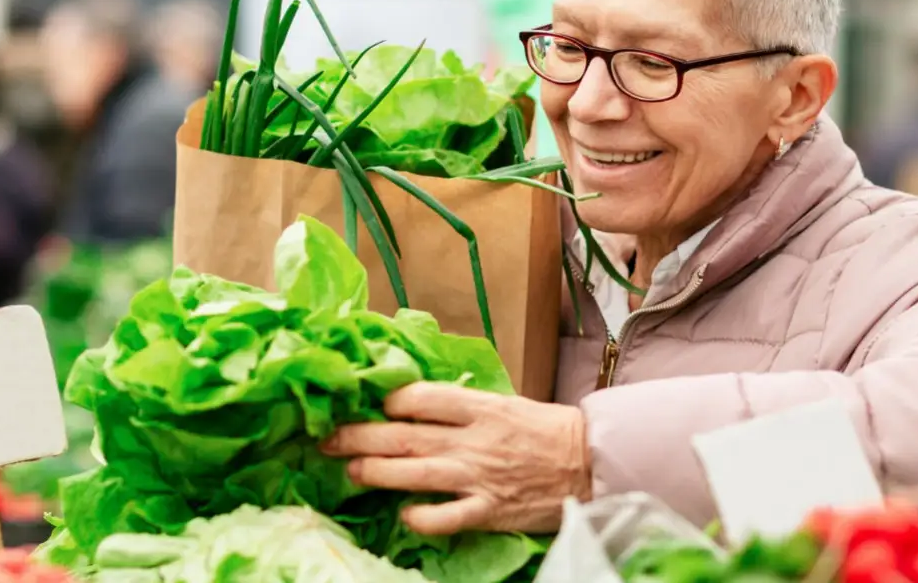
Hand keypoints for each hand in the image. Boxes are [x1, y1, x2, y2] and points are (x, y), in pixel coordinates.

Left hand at [320, 382, 590, 534]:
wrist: (591, 463)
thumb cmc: (546, 430)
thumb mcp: (504, 403)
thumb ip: (462, 405)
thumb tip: (414, 402)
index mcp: (479, 407)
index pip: (418, 398)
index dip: (384, 401)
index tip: (363, 405)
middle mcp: (472, 440)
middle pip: (403, 436)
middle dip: (357, 437)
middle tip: (326, 438)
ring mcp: (478, 477)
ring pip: (414, 474)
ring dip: (375, 473)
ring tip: (350, 471)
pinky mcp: (488, 510)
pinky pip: (444, 518)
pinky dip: (420, 517)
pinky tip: (404, 514)